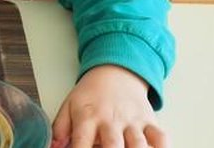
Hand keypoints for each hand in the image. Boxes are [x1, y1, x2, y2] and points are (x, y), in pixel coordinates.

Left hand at [51, 65, 167, 147]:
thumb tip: (52, 146)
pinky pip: (161, 138)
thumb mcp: (69, 105)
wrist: (115, 73)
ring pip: (138, 144)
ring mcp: (132, 121)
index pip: (81, 142)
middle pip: (112, 145)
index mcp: (87, 116)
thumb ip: (59, 128)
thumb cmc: (91, 94)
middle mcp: (110, 119)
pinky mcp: (150, 121)